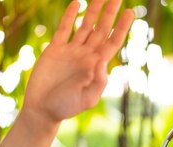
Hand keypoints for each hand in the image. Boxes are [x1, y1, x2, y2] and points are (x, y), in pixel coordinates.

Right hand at [22, 0, 133, 124]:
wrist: (42, 109)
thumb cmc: (66, 108)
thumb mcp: (86, 99)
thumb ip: (97, 82)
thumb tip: (102, 62)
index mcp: (97, 66)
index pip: (112, 42)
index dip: (122, 27)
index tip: (130, 12)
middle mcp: (86, 55)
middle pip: (101, 29)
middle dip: (110, 13)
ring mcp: (71, 51)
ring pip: (85, 25)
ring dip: (93, 10)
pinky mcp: (55, 50)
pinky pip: (64, 29)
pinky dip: (70, 16)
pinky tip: (78, 3)